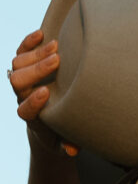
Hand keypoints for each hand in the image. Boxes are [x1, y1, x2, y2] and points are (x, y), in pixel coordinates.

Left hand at [10, 30, 77, 154]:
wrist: (48, 121)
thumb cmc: (60, 132)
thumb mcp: (64, 142)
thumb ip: (68, 145)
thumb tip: (72, 149)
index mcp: (31, 116)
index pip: (24, 109)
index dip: (32, 101)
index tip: (46, 93)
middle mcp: (23, 96)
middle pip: (18, 80)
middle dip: (37, 69)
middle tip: (57, 60)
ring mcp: (23, 79)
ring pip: (17, 63)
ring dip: (36, 54)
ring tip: (56, 46)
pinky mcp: (26, 66)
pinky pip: (20, 51)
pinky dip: (28, 42)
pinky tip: (42, 34)